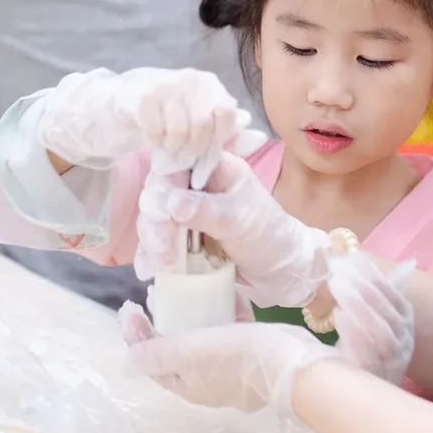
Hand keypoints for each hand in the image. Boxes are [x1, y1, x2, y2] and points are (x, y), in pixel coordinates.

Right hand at [39, 68, 246, 174]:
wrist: (130, 98)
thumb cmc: (174, 114)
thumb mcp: (203, 120)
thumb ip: (228, 130)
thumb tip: (260, 139)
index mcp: (213, 86)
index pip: (226, 114)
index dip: (218, 136)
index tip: (208, 146)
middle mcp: (193, 81)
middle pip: (202, 125)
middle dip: (194, 147)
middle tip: (185, 151)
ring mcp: (168, 86)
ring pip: (179, 132)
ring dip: (173, 147)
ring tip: (170, 145)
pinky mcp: (144, 96)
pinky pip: (155, 131)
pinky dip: (155, 141)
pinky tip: (155, 137)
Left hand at [120, 302, 336, 413]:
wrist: (290, 363)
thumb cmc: (235, 356)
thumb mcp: (189, 353)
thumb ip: (156, 354)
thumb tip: (127, 360)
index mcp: (187, 383)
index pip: (152, 361)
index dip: (139, 336)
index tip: (132, 307)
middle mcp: (207, 380)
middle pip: (178, 350)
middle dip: (166, 322)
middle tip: (160, 293)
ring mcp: (233, 367)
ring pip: (207, 339)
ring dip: (195, 315)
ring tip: (190, 289)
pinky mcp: (255, 352)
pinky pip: (234, 329)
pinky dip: (227, 312)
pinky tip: (228, 291)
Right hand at [137, 152, 329, 306]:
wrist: (280, 269)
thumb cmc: (268, 237)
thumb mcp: (240, 222)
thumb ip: (206, 211)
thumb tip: (171, 202)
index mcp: (218, 168)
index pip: (177, 162)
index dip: (163, 184)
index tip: (162, 212)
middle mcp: (201, 183)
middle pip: (160, 190)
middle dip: (156, 220)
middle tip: (163, 247)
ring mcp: (191, 207)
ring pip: (156, 214)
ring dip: (153, 239)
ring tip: (164, 264)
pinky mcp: (185, 231)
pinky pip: (159, 235)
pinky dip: (153, 251)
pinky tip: (152, 268)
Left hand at [326, 253, 415, 384]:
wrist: (369, 399)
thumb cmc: (368, 352)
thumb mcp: (374, 319)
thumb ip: (377, 292)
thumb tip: (380, 259)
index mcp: (405, 321)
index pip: (393, 294)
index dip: (374, 276)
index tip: (351, 258)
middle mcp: (404, 339)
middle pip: (386, 311)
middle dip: (363, 288)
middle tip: (337, 272)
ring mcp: (394, 360)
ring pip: (381, 331)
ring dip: (359, 306)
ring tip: (337, 288)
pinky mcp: (377, 378)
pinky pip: (368, 354)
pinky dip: (355, 334)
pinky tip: (339, 317)